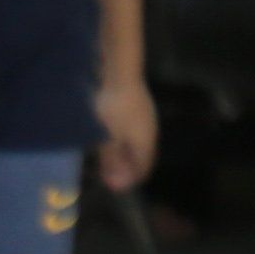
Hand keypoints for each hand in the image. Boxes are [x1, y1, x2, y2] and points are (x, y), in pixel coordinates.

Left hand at [93, 69, 158, 192]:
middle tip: (105, 172)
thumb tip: (117, 183)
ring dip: (122, 152)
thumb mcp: (107, 137)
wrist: (118, 68)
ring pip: (136, 142)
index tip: (110, 184)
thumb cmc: (111, 106)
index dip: (128, 180)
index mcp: (145, 142)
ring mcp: (146, 116)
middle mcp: (150, 130)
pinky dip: (121, 138)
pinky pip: (132, 129)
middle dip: (125, 167)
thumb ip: (112, 160)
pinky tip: (107, 134)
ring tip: (104, 156)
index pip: (142, 169)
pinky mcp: (138, 105)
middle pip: (141, 157)